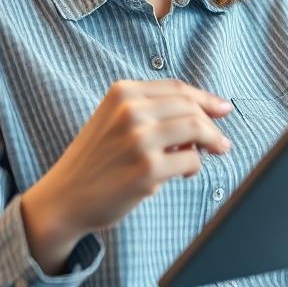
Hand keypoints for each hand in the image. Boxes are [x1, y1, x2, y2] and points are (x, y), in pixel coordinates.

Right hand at [21, 79, 232, 272]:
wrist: (64, 198)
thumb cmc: (96, 160)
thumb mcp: (115, 119)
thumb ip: (152, 110)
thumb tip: (207, 112)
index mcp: (123, 92)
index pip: (178, 88)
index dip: (206, 98)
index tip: (224, 108)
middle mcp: (131, 110)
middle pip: (191, 107)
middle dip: (213, 124)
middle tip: (221, 141)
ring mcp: (139, 139)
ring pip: (197, 130)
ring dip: (212, 142)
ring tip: (212, 153)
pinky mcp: (148, 169)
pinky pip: (191, 161)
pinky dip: (194, 167)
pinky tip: (184, 173)